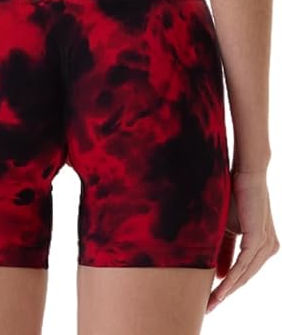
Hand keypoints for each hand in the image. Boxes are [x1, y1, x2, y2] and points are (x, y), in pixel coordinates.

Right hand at [206, 169, 279, 312]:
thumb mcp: (226, 228)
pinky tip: (221, 287)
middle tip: (209, 306)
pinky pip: (243, 264)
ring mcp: (266, 245)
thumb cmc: (235, 195)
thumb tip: (219, 274)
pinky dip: (231, 277)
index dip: (228, 286)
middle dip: (226, 293)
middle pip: (245, 277)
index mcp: (263, 245)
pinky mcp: (259, 240)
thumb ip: (224, 250)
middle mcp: (269, 248)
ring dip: (227, 290)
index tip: (212, 299)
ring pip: (244, 274)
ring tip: (212, 301)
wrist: (246, 173)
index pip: (244, 271)